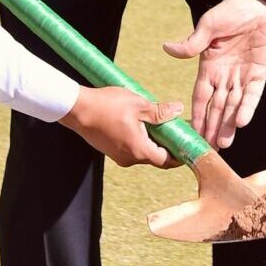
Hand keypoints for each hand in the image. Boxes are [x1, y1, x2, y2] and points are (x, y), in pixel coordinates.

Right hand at [58, 87, 181, 167]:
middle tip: (176, 129)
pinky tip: (141, 124)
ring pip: (143, 153)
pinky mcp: (111, 151)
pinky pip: (132, 149)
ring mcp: (119, 156)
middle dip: (168, 145)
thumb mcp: (138, 105)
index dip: (180, 154)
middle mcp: (129, 158)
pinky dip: (140, 140)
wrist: (77, 109)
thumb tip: (178, 110)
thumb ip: (160, 112)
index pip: (167, 160)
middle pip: (156, 158)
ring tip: (159, 123)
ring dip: (153, 142)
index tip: (188, 145)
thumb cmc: (107, 105)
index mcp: (139, 150)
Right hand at [164, 0, 265, 147]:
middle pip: (216, 106)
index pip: (200, 96)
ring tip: (222, 144)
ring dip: (227, 124)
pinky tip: (240, 123)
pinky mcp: (260, 73)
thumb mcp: (209, 25)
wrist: (261, 4)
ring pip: (233, 106)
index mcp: (209, 66)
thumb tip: (167, 49)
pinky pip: (252, 95)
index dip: (196, 114)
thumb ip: (192, 42)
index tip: (191, 133)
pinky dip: (247, 108)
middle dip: (211, 127)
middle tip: (206, 149)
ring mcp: (242, 75)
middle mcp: (224, 75)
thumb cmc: (232, 11)